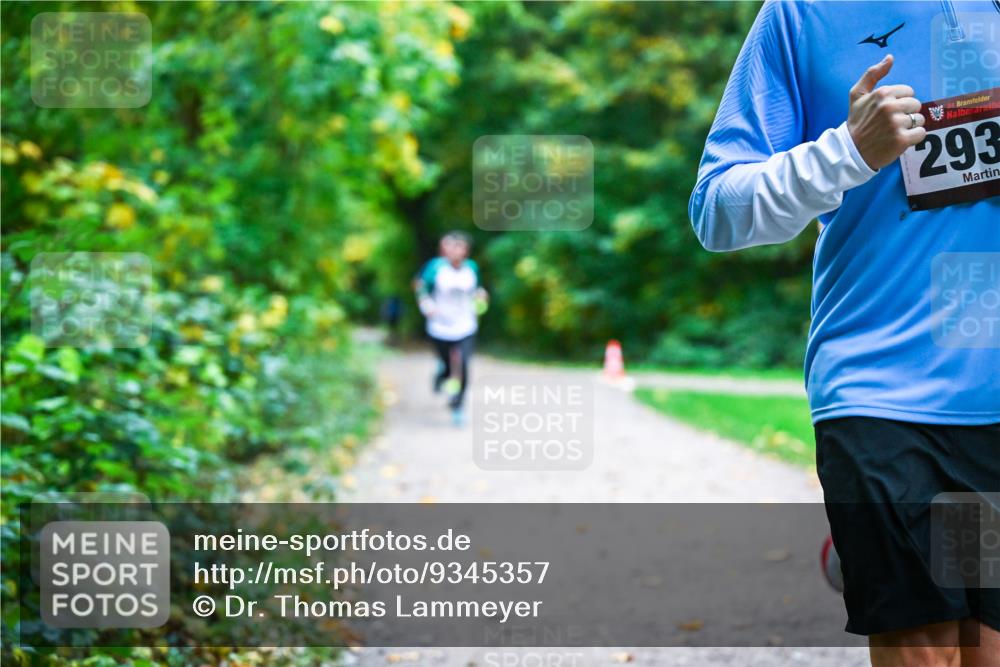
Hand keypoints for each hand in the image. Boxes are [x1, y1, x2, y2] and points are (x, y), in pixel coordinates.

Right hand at [847, 55, 926, 170]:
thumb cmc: (856, 122)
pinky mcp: (901, 140)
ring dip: (910, 127)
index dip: (900, 102)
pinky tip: (899, 140)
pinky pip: (920, 133)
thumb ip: (872, 74)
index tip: (888, 112)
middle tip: (891, 123)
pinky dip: (913, 138)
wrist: (850, 151)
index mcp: (882, 93)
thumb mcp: (857, 95)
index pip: (909, 92)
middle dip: (907, 114)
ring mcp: (896, 124)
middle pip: (916, 105)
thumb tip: (890, 57)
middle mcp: (889, 107)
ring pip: (919, 119)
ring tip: (894, 132)